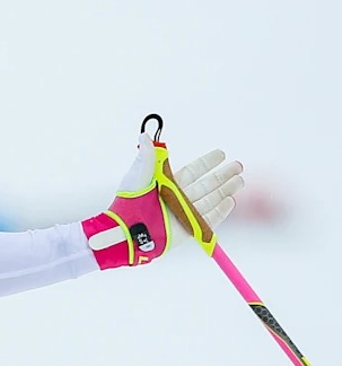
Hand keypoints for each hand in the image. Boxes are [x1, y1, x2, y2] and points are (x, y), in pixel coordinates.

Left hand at [81, 133, 243, 269]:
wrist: (127, 230)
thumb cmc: (129, 202)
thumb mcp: (139, 176)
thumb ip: (147, 157)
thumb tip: (145, 135)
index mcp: (168, 183)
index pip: (193, 171)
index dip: (208, 162)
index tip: (222, 153)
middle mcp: (179, 198)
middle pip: (206, 185)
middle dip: (223, 176)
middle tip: (238, 166)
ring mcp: (184, 214)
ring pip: (211, 200)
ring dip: (226, 190)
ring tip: (239, 181)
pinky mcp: (188, 229)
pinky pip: (208, 220)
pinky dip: (221, 210)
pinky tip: (231, 201)